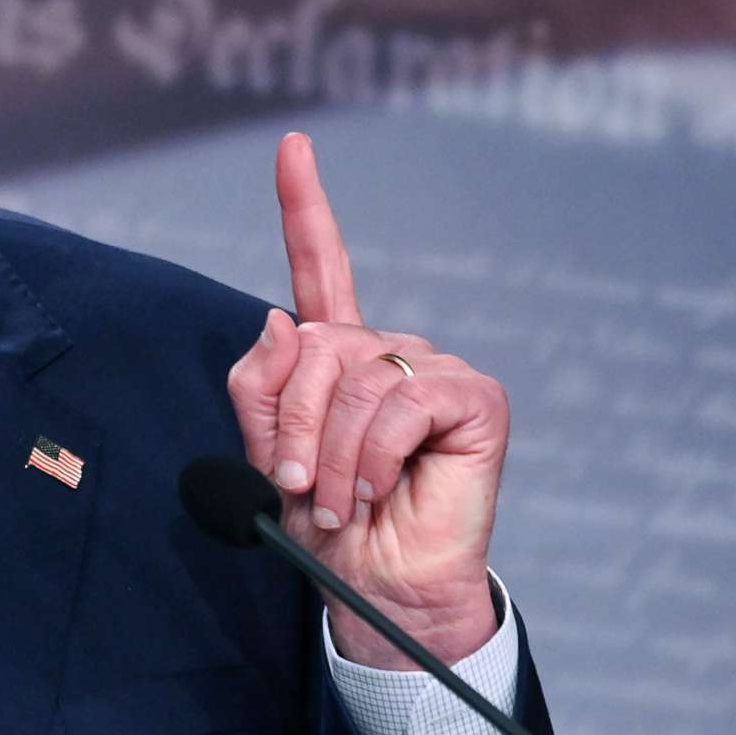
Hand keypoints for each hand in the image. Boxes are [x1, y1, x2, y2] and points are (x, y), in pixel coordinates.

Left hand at [225, 132, 506, 667]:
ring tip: (343, 500)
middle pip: (313, 347)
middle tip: (301, 485)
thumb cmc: (328, 523)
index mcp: (337, 355)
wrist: (378, 587)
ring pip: (352, 378)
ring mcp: (434, 369)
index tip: (291, 146)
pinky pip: (400, 402)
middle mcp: (387, 351)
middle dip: (292, 424)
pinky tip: (380, 490)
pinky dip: (374, 455)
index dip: (306, 206)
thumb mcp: (268, 455)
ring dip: (332, 454)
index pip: (321, 268)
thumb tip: (283, 320)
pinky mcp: (474, 398)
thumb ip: (261, 388)